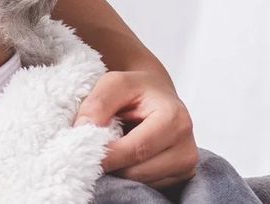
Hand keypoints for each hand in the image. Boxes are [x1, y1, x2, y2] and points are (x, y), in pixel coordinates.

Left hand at [75, 69, 199, 188]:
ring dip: (120, 171)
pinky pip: (148, 186)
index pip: (136, 149)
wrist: (156, 94)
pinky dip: (131, 175)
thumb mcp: (114, 83)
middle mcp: (186, 146)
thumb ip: (97, 103)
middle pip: (138, 172)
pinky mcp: (181, 175)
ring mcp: (186, 164)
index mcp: (175, 119)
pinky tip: (127, 157)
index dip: (107, 156)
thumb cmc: (137, 89)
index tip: (83, 154)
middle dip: (111, 165)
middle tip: (93, 151)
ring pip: (142, 183)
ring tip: (114, 148)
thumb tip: (83, 129)